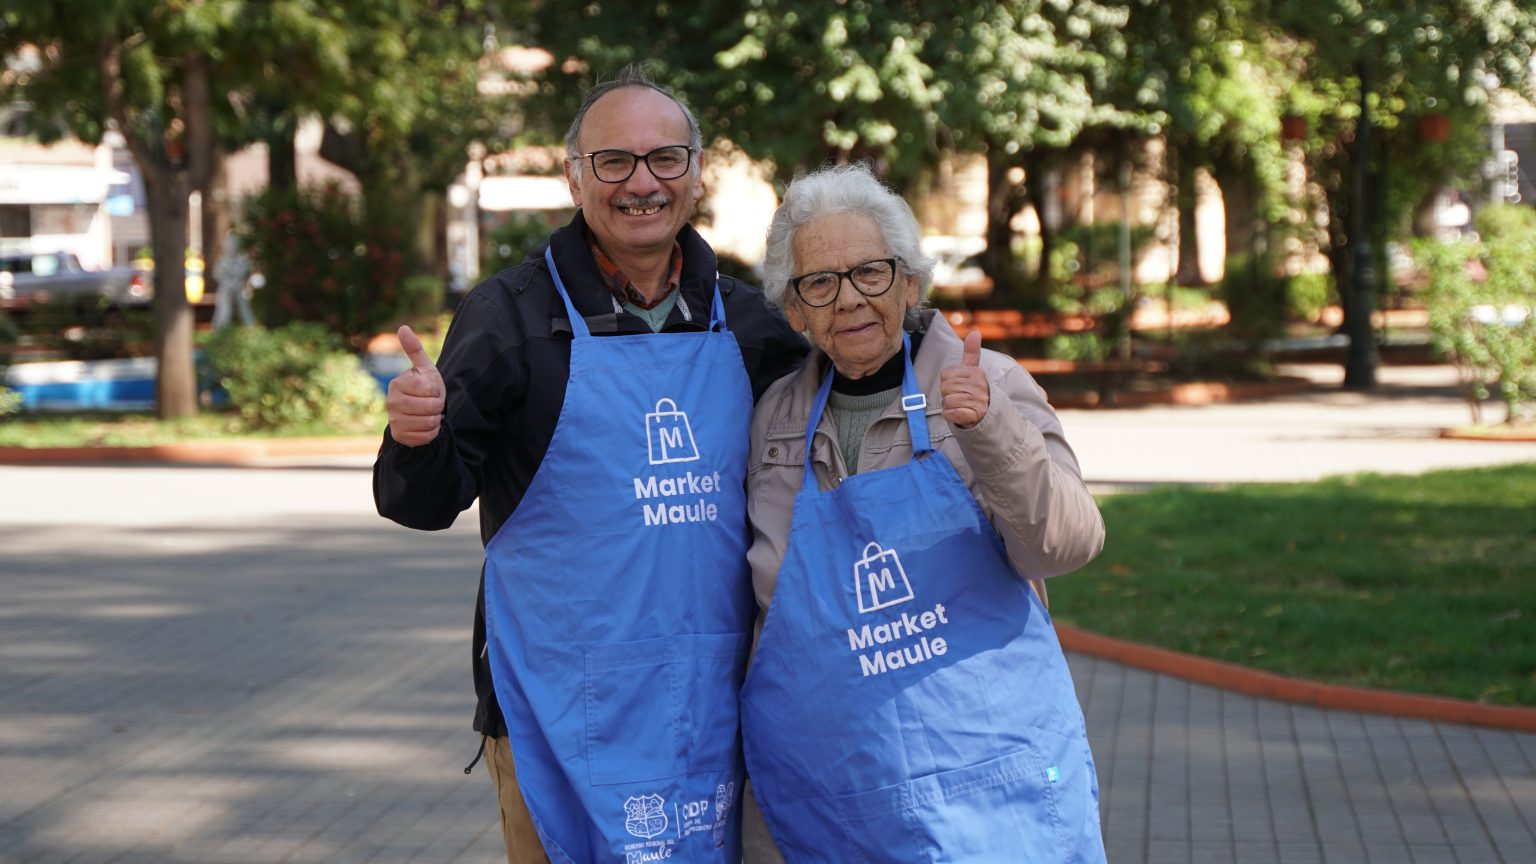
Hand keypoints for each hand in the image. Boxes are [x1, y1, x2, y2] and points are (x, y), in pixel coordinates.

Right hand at [386, 325, 444, 445]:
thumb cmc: (424, 387)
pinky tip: (425, 426)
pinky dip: (432, 432)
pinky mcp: (400, 436)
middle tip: (431, 403)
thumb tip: (403, 327)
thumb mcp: (424, 368)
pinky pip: (426, 436)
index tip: (430, 390)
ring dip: (435, 419)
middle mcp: (391, 402)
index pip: (428, 389)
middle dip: (437, 406)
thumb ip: (415, 350)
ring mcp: (394, 420)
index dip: (436, 391)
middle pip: (430, 407)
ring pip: (429, 422)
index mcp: (397, 384)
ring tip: (428, 414)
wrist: (418, 412)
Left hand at [940, 329, 988, 428]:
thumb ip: (971, 352)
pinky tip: (960, 414)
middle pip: (944, 387)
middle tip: (961, 397)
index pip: (945, 374)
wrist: (988, 415)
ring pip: (947, 401)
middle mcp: (979, 385)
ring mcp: (977, 401)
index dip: (948, 381)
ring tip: (962, 405)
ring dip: (950, 406)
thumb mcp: (974, 370)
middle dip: (948, 394)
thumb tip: (975, 331)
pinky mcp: (972, 416)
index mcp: (977, 372)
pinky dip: (951, 415)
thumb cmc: (976, 390)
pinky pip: (950, 413)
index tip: (960, 385)